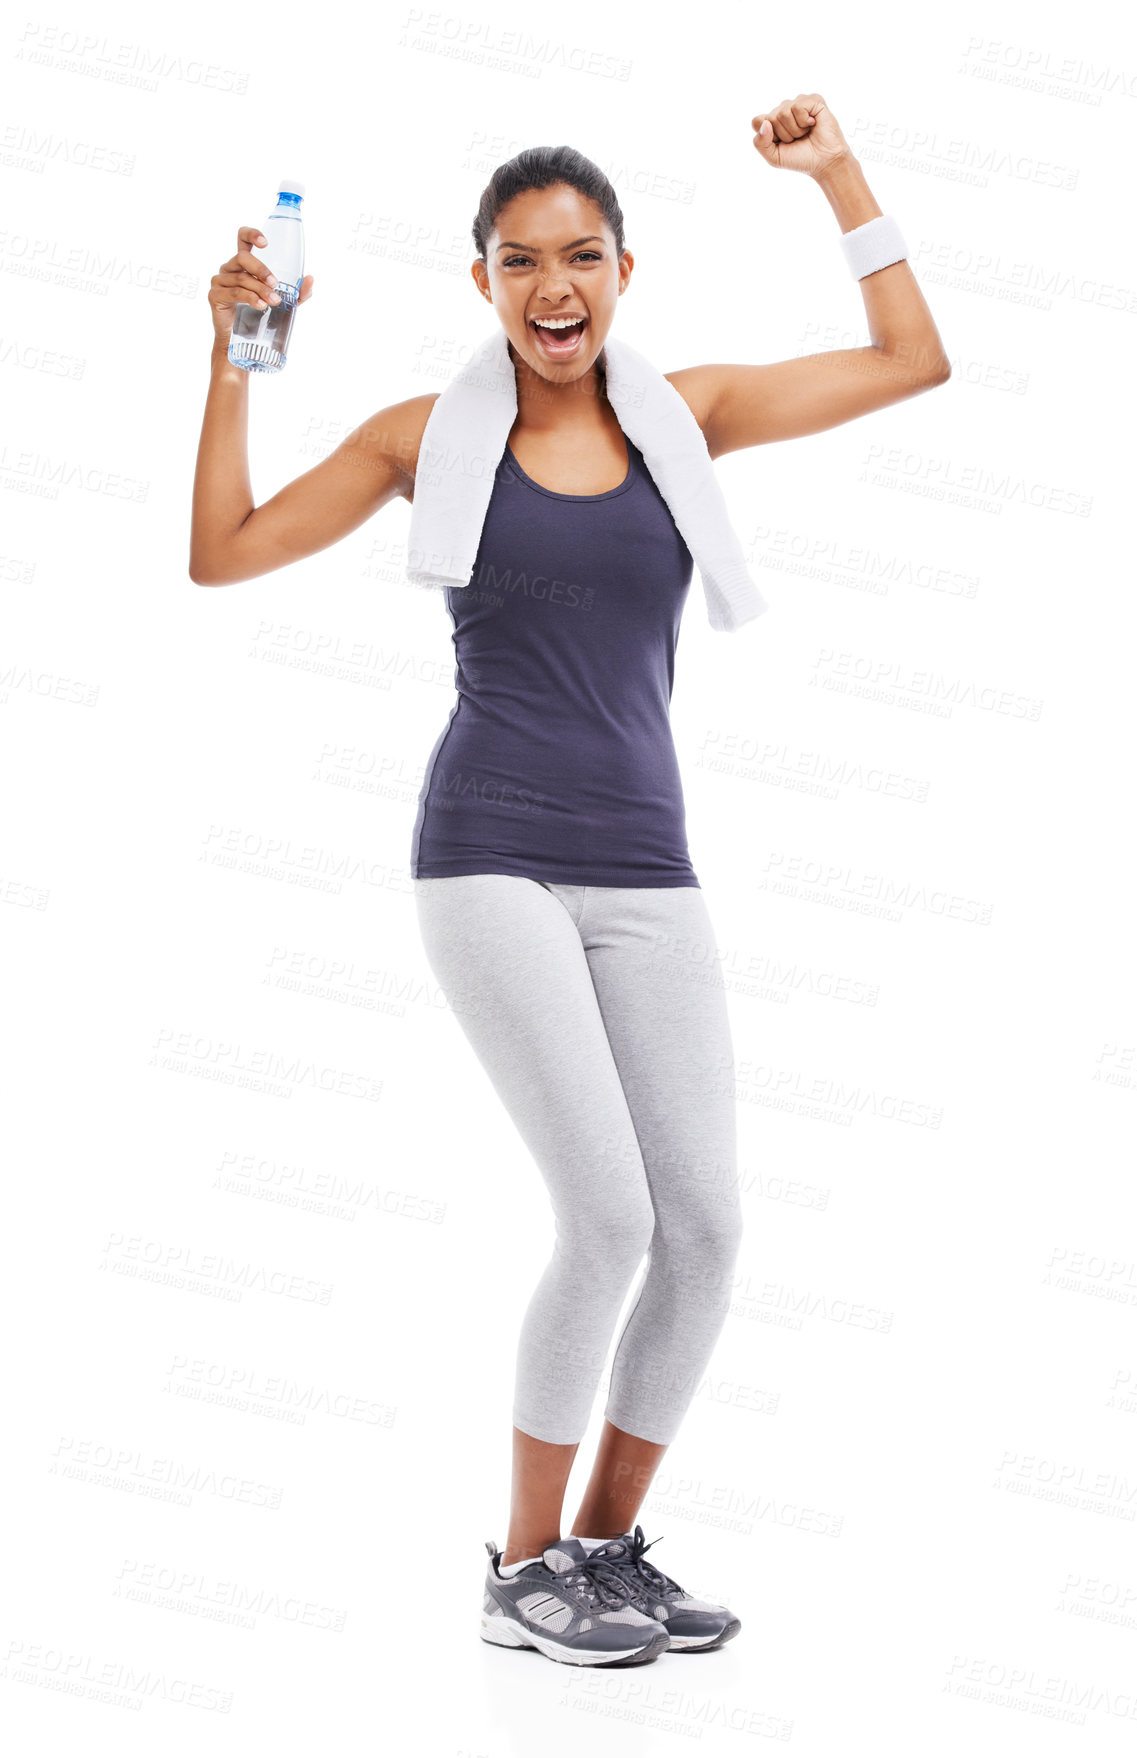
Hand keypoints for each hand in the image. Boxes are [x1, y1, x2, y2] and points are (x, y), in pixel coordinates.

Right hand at [208, 225, 314, 346]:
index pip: (242, 238)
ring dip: (260, 289)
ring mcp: (220, 281)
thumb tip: (310, 279)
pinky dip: (250, 298)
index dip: (252, 234)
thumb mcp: (284, 303)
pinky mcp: (215, 296)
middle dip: (261, 269)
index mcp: (243, 264)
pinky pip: (234, 292)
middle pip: (242, 257)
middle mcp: (229, 268)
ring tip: (273, 301)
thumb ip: (298, 292)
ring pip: (241, 278)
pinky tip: (261, 305)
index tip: (265, 243)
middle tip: (275, 284)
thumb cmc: (260, 316)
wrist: (242, 342)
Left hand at [751, 95, 851, 178]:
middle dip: (784, 135)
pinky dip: (804, 121)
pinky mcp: (812, 100)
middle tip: (797, 140)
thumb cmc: (800, 158)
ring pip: (783, 113)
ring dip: (795, 130)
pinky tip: (812, 124)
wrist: (824, 162)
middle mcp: (784, 109)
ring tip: (805, 133)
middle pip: (770, 118)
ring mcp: (798, 103)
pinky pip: (797, 107)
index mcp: (773, 121)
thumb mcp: (774, 157)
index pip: (757, 121)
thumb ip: (760, 143)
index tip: (781, 144)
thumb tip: (765, 123)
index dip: (767, 136)